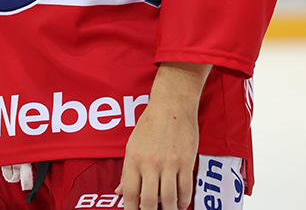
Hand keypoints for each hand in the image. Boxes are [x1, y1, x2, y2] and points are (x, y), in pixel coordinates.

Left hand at [116, 63, 209, 209]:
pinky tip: (181, 205)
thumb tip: (120, 192)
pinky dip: (183, 201)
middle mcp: (150, 163)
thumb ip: (127, 171)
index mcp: (133, 159)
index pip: (130, 192)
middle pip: (149, 200)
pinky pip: (186, 189)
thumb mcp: (132, 145)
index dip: (130, 209)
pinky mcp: (185, 162)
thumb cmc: (150, 124)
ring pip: (169, 198)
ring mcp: (169, 164)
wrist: (171, 106)